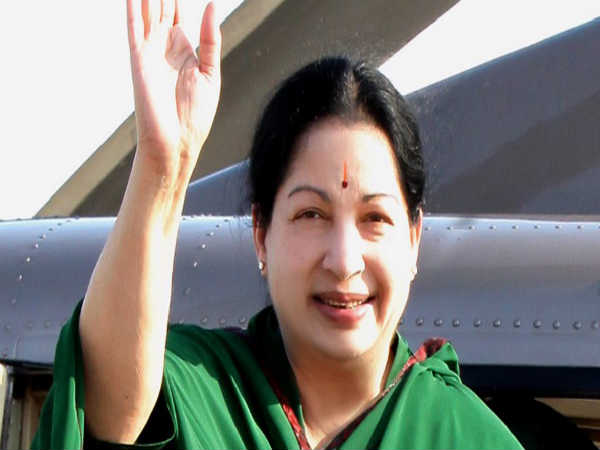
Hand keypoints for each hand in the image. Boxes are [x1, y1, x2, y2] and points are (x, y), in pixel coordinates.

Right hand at [127, 0, 220, 181]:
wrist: (177, 141)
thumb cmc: (195, 114)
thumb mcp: (210, 73)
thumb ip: (209, 39)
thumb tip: (211, 4)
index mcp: (186, 48)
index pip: (183, 9)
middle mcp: (167, 44)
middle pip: (165, 2)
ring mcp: (151, 49)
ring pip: (149, 8)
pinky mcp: (138, 57)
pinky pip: (133, 24)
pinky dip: (133, 5)